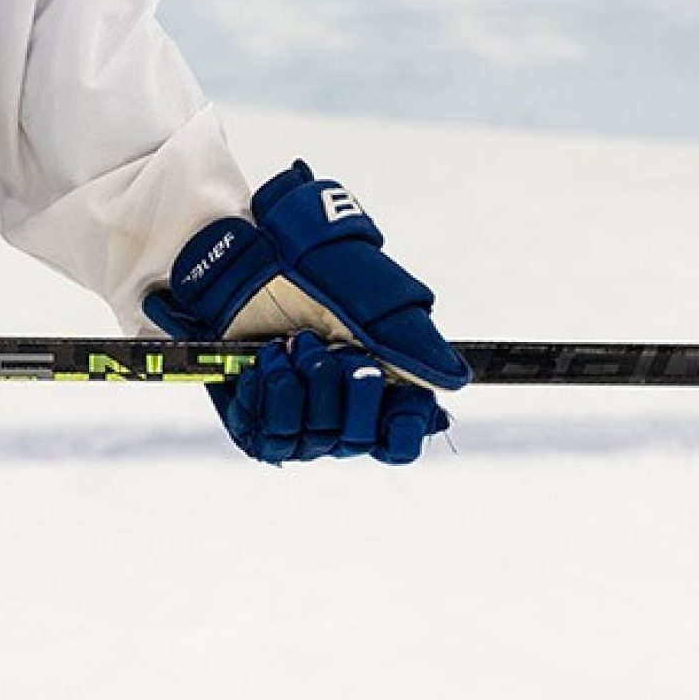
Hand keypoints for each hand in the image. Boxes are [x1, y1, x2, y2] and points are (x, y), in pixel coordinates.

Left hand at [145, 162, 467, 463]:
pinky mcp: (255, 420)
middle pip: (358, 441)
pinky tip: (268, 360)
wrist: (246, 259)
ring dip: (306, 387)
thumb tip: (452, 383)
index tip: (398, 400)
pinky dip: (272, 395)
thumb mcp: (375, 300)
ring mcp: (296, 416)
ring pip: (315, 440)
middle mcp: (338, 406)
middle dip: (347, 392)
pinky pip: (270, 437)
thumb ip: (415, 344)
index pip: (400, 439)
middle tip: (330, 348)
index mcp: (377, 383)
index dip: (401, 429)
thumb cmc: (314, 273)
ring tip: (291, 343)